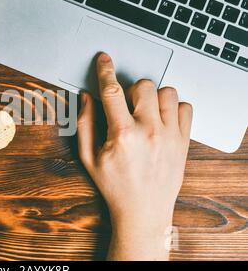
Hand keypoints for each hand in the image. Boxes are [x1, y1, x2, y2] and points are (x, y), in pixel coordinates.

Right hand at [77, 53, 192, 259]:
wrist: (144, 211)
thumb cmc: (115, 186)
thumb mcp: (88, 157)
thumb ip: (84, 124)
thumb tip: (86, 98)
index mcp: (121, 134)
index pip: (111, 91)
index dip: (105, 70)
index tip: (104, 59)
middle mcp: (148, 131)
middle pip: (143, 85)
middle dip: (131, 89)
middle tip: (126, 105)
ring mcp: (170, 136)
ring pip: (167, 92)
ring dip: (153, 97)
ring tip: (145, 112)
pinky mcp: (183, 141)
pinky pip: (186, 107)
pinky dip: (174, 108)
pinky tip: (162, 120)